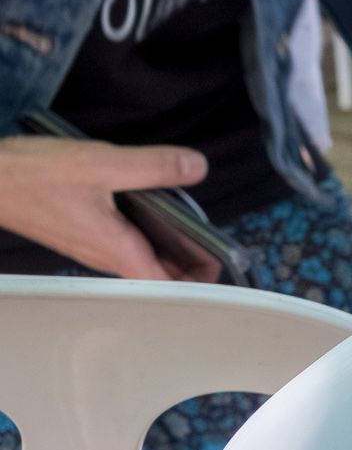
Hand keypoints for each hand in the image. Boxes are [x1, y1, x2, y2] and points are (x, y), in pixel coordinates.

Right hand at [0, 136, 213, 279]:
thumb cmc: (32, 176)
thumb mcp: (101, 164)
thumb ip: (152, 167)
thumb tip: (195, 167)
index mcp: (120, 251)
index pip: (173, 285)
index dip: (202, 276)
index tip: (220, 256)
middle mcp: (108, 256)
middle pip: (162, 271)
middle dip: (190, 256)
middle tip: (206, 228)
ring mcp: (92, 245)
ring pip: (142, 254)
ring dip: (167, 240)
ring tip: (183, 213)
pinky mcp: (79, 230)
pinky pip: (122, 238)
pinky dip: (143, 227)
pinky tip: (144, 199)